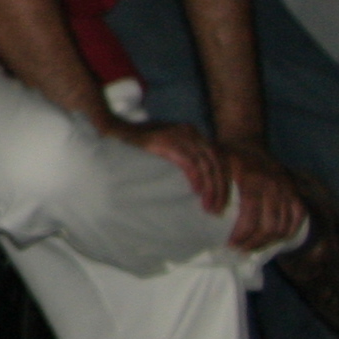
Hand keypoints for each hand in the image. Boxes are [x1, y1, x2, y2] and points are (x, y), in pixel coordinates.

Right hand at [97, 112, 223, 213]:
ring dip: (210, 188)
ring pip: (206, 164)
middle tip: (219, 209)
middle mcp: (191, 132)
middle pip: (217, 162)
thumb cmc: (139, 142)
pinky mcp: (167, 142)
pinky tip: (196, 192)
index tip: (223, 201)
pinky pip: (189, 163)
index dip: (224, 180)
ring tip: (209, 207)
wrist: (114, 129)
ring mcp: (179, 135)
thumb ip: (186, 155)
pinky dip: (196, 179)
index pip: (220, 157)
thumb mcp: (168, 146)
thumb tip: (203, 181)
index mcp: (194, 133)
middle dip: (221, 187)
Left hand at [217, 140, 306, 253]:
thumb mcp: (214, 165)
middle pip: (269, 226)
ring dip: (269, 241)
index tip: (231, 244)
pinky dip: (288, 231)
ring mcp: (287, 189)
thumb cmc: (226, 156)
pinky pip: (298, 217)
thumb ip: (212, 186)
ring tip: (253, 246)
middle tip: (240, 249)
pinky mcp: (295, 191)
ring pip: (284, 226)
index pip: (251, 216)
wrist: (246, 142)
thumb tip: (212, 211)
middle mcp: (274, 185)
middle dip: (254, 242)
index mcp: (252, 179)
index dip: (242, 234)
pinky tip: (274, 239)